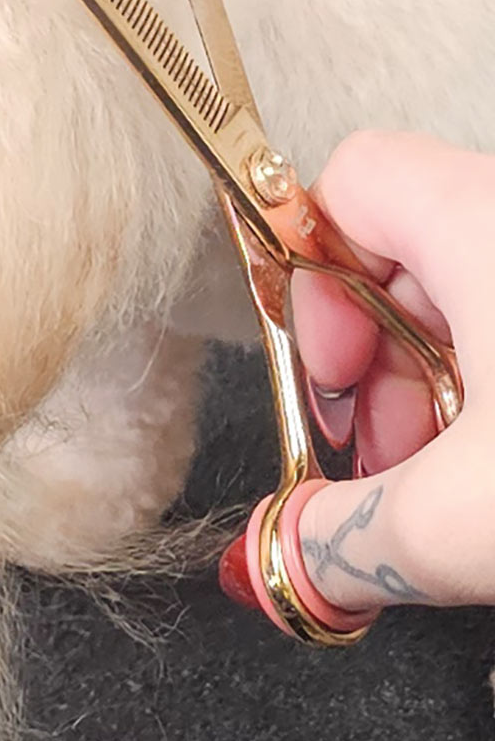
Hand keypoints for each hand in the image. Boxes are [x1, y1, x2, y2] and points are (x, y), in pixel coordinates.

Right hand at [291, 131, 494, 612]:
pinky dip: (494, 395)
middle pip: (400, 256)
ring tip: (452, 492)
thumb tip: (268, 561)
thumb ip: (343, 541)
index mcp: (482, 223)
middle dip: (372, 371)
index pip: (349, 179)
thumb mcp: (471, 520)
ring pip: (467, 298)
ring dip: (434, 394)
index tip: (323, 375)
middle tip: (382, 462)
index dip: (308, 273)